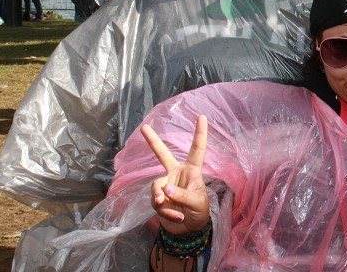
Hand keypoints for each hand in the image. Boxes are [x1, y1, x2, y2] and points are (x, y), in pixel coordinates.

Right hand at [141, 115, 209, 234]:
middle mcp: (176, 174)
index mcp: (192, 170)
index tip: (202, 116)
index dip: (200, 133)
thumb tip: (165, 190)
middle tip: (144, 127)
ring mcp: (165, 185)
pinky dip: (166, 213)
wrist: (188, 230)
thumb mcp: (197, 202)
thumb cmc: (199, 211)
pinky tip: (176, 217)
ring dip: (164, 202)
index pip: (197, 149)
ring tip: (177, 214)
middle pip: (162, 155)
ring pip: (157, 188)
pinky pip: (156, 202)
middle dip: (152, 141)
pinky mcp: (157, 198)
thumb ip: (182, 195)